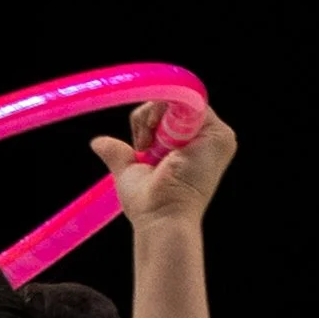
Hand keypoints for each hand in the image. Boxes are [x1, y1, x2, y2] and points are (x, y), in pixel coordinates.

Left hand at [91, 97, 236, 226]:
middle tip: (143, 147)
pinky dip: (167, 114)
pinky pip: (190, 102)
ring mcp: (215, 136)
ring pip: (179, 100)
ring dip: (155, 118)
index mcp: (190, 146)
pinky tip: (160, 140)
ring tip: (151, 148)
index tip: (139, 144)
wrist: (162, 217)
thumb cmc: (149, 204)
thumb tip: (98, 143)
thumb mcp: (130, 170)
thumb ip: (118, 153)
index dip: (149, 120)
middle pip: (173, 104)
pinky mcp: (220, 135)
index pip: (168, 114)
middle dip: (150, 118)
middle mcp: (206, 139)